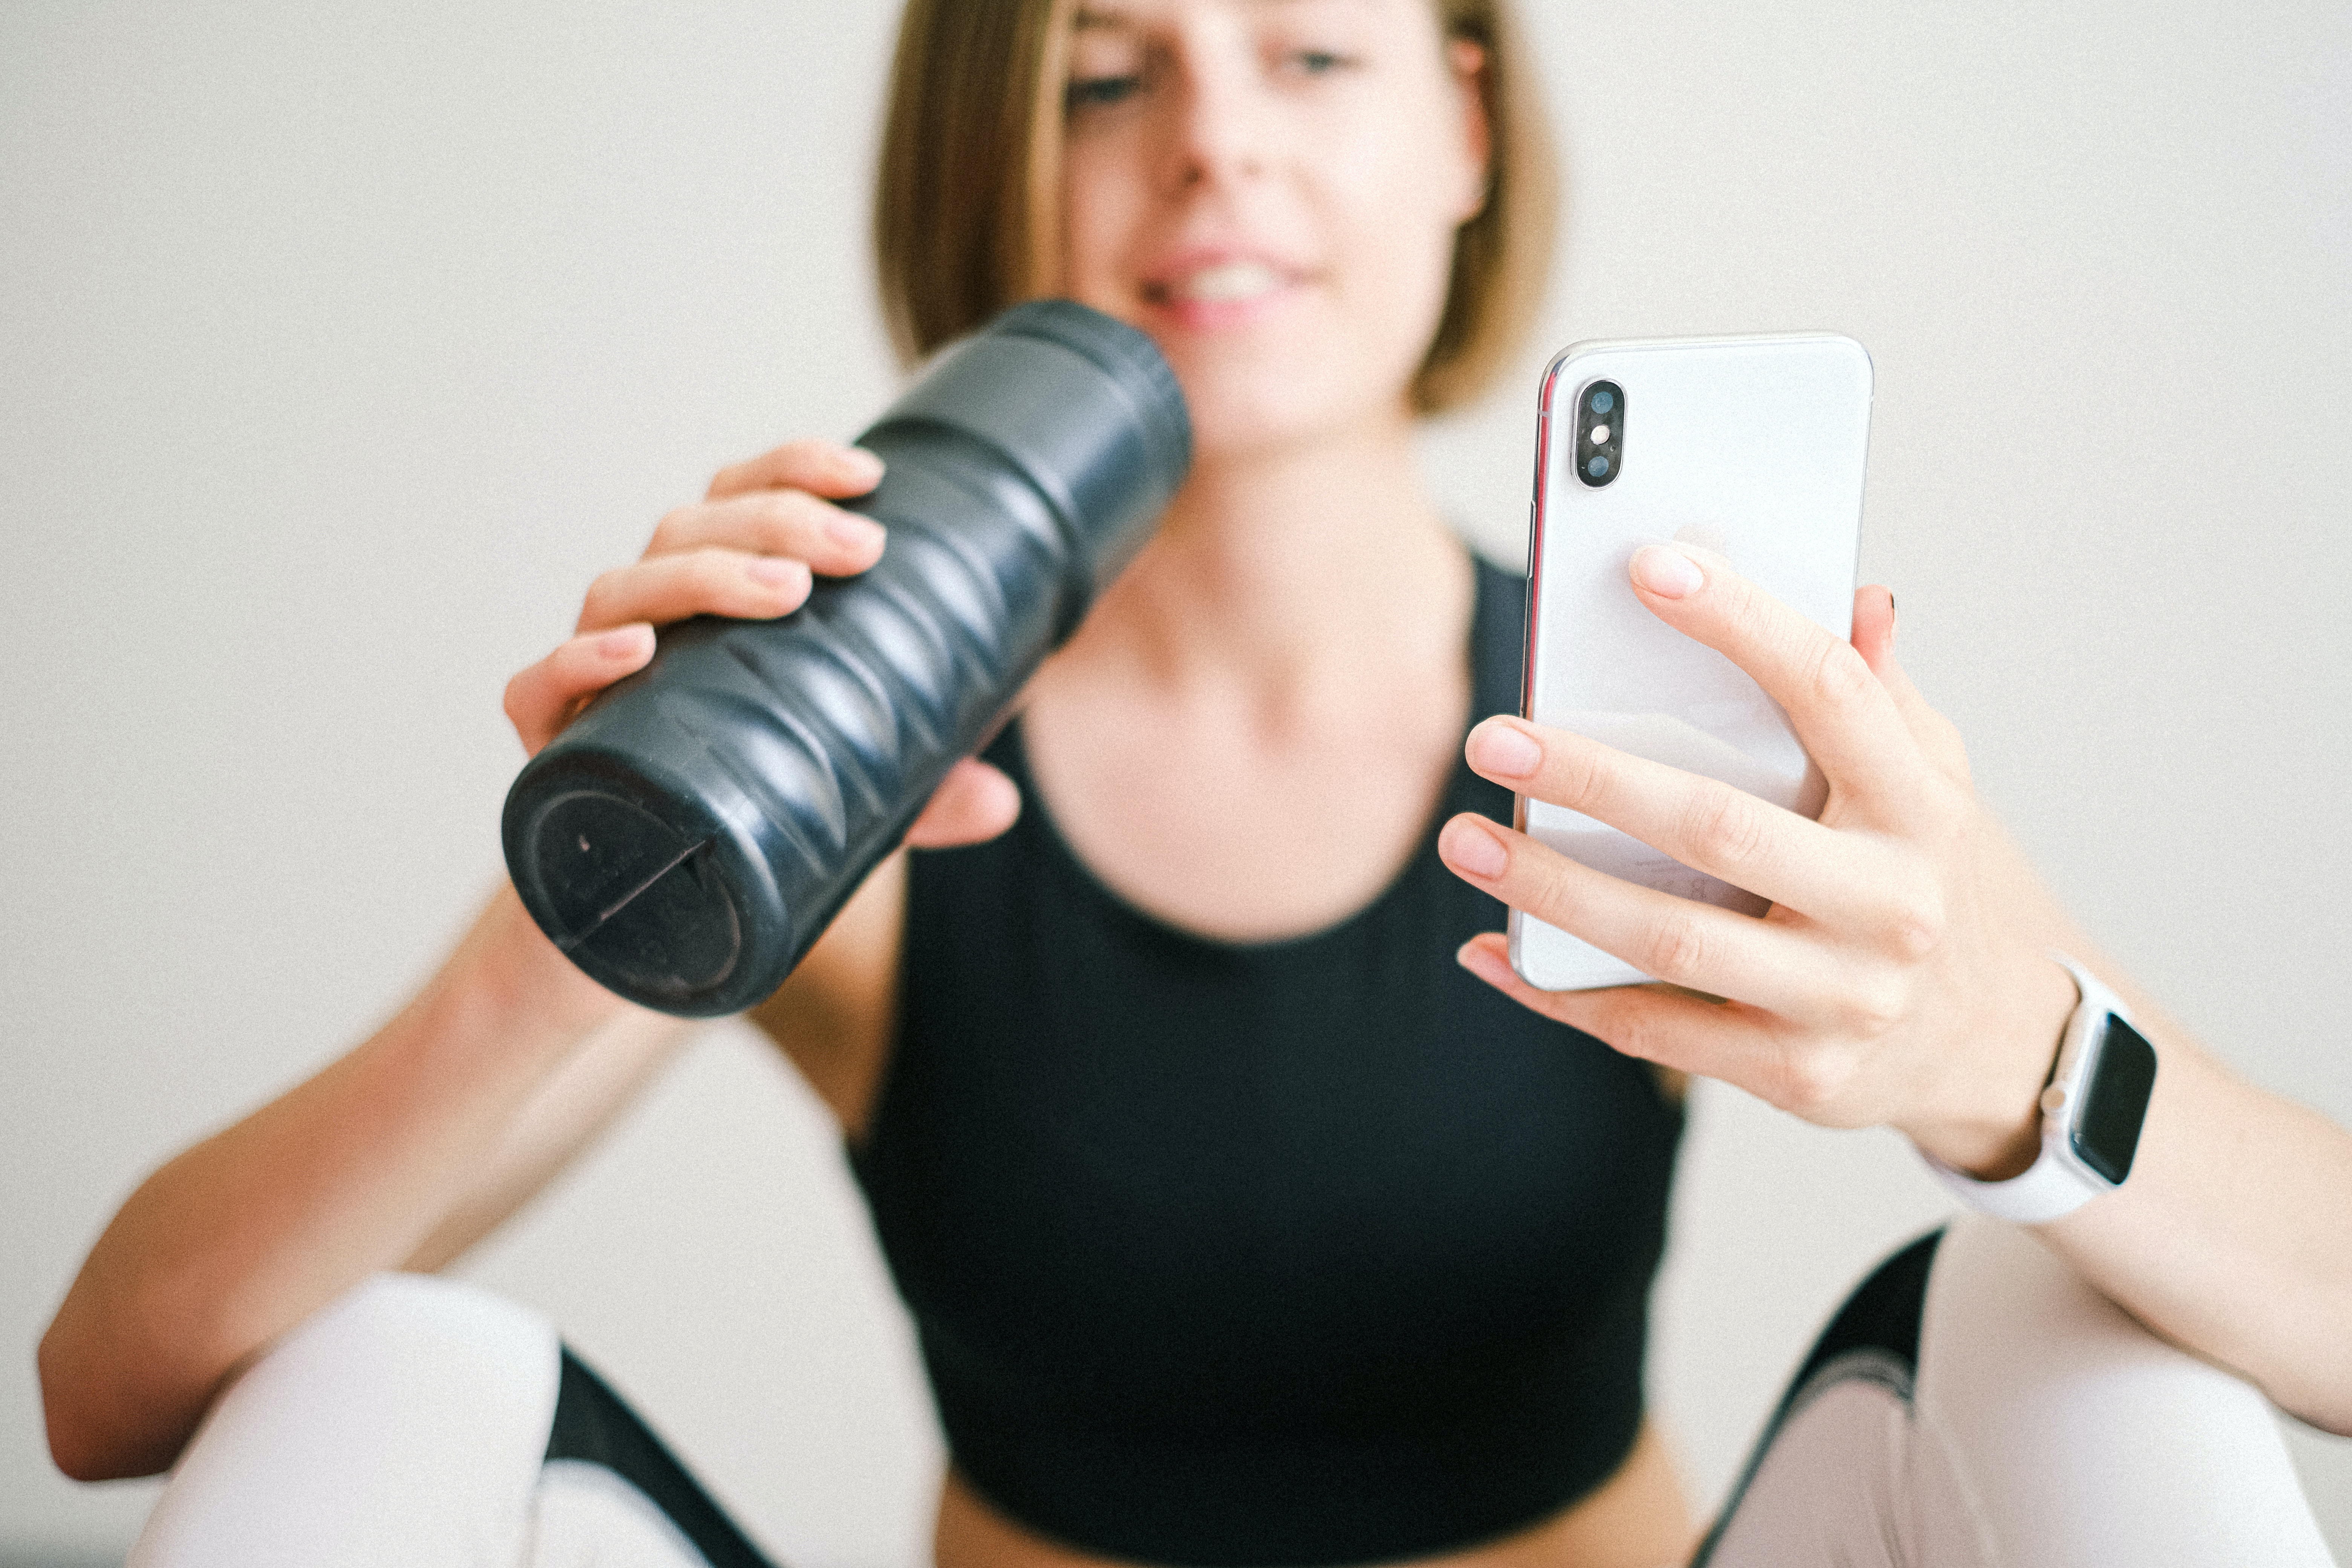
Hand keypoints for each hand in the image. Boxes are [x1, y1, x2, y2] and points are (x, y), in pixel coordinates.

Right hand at [500, 438, 1018, 848]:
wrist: (632, 912)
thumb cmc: (736, 816)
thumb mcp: (846, 804)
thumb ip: (918, 797)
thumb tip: (999, 801)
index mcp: (705, 605)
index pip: (736, 499)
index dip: (793, 469)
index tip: (869, 477)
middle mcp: (643, 623)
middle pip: (686, 528)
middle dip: (774, 521)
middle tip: (859, 550)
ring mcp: (587, 681)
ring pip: (618, 590)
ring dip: (700, 575)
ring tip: (783, 592)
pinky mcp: (547, 747)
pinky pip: (535, 689)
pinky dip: (578, 662)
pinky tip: (635, 653)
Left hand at [1437, 543, 2078, 1177]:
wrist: (1987, 1045)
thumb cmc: (1925, 880)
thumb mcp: (1933, 782)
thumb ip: (1882, 693)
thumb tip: (1859, 596)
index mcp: (1920, 808)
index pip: (1828, 691)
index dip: (1742, 622)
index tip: (1650, 566)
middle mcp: (1889, 904)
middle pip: (1718, 827)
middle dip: (1593, 780)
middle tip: (1492, 739)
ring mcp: (1842, 996)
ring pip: (1670, 938)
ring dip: (1552, 890)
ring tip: (1462, 843)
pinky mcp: (1794, 1071)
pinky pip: (1652, 1028)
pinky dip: (1559, 992)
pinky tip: (1491, 952)